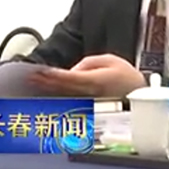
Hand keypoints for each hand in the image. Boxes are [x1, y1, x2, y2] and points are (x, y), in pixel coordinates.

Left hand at [28, 54, 145, 97]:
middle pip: (62, 88)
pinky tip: (48, 94)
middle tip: (30, 78)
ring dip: (49, 90)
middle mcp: (90, 94)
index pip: (69, 78)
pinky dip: (57, 97)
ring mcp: (88, 103)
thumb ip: (89, 63)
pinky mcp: (88, 108)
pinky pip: (69, 101)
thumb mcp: (110, 60)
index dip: (52, 75)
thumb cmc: (127, 78)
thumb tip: (73, 70)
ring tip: (35, 85)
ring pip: (64, 96)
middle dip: (46, 83)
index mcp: (96, 81)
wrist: (138, 96)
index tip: (39, 71)